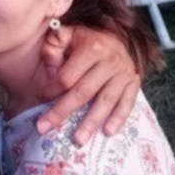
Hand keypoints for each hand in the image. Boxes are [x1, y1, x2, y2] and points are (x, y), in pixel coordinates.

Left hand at [35, 25, 140, 145]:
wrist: (117, 37)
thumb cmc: (85, 39)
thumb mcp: (68, 34)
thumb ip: (54, 46)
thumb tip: (49, 69)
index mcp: (91, 48)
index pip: (68, 76)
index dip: (51, 89)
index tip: (39, 98)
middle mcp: (109, 61)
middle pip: (83, 92)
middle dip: (62, 112)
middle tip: (44, 128)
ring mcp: (123, 73)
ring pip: (104, 101)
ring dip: (91, 122)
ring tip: (78, 140)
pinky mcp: (134, 83)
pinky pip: (127, 103)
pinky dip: (118, 119)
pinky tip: (108, 132)